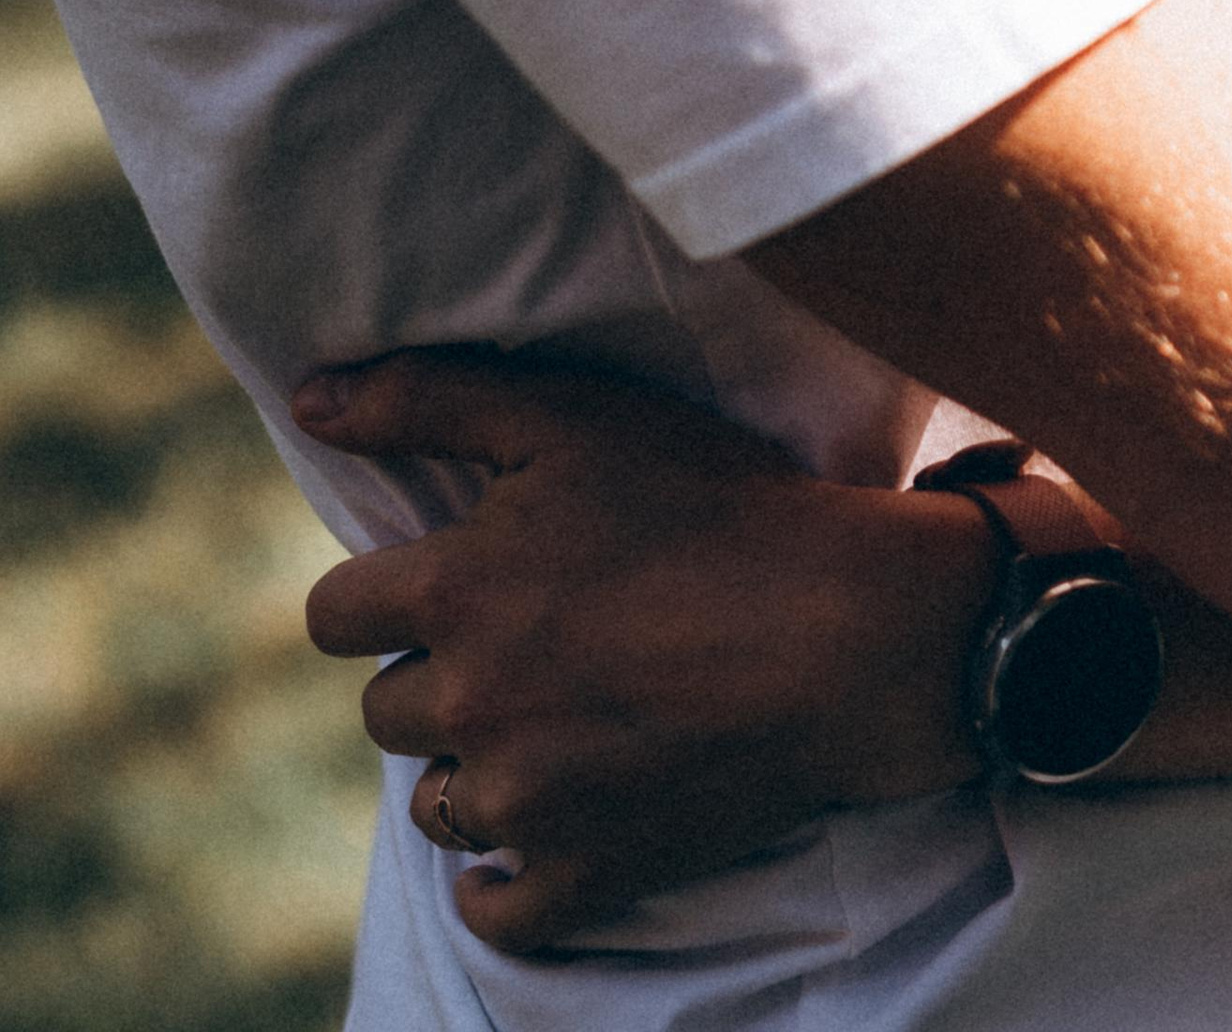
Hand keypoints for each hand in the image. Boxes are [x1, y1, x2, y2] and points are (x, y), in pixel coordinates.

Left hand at [293, 354, 994, 953]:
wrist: (851, 628)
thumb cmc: (718, 501)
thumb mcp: (576, 414)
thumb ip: (431, 396)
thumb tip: (308, 400)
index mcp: (455, 590)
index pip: (331, 617)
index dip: (381, 594)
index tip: (442, 581)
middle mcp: (469, 703)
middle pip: (386, 712)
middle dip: (439, 674)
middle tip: (528, 641)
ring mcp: (526, 801)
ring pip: (439, 804)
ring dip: (477, 766)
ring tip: (558, 718)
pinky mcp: (584, 874)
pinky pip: (496, 908)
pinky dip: (506, 878)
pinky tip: (544, 827)